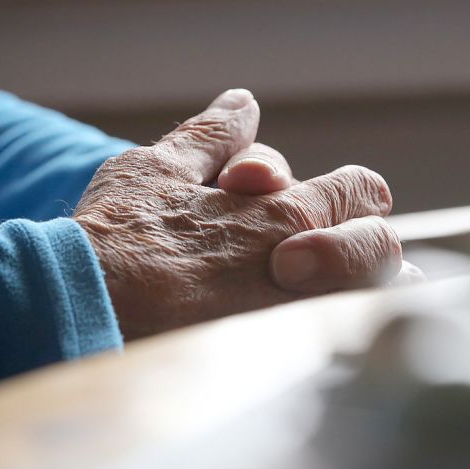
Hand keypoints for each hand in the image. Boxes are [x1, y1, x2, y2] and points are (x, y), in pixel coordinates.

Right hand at [74, 89, 421, 338]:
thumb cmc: (116, 237)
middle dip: (370, 245)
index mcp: (285, 211)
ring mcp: (303, 319)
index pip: (359, 191)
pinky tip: (335, 338)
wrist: (86, 311)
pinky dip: (350, 335)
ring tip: (352, 297)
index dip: (352, 195)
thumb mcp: (158, 170)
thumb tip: (242, 103)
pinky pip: (346, 349)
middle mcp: (308, 264)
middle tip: (348, 257)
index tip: (336, 205)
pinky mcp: (283, 364)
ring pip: (378, 301)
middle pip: (384, 248)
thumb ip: (211, 138)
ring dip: (373, 293)